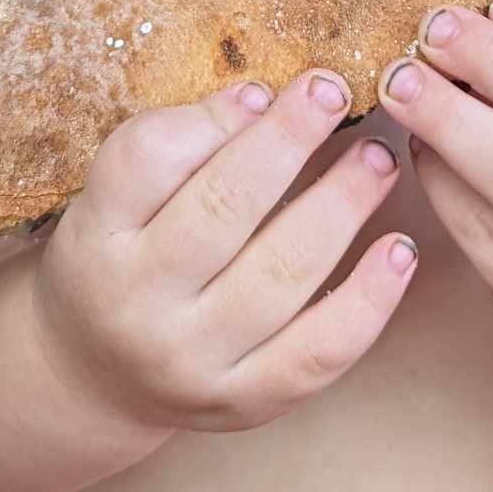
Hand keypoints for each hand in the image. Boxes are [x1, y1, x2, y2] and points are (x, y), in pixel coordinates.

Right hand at [30, 72, 414, 434]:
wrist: (92, 376)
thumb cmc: (120, 254)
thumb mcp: (117, 196)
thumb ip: (178, 144)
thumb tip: (261, 100)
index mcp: (97, 236)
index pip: (145, 162)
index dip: (212, 118)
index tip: (267, 88)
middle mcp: (137, 304)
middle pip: (221, 209)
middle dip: (288, 142)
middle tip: (336, 93)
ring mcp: (192, 362)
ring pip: (280, 277)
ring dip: (342, 207)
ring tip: (379, 161)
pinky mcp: (243, 403)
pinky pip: (318, 352)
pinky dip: (369, 300)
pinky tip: (400, 251)